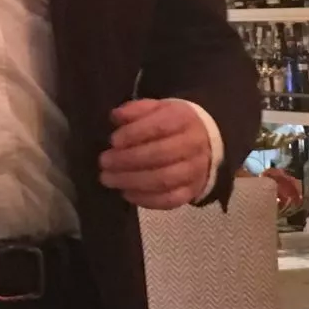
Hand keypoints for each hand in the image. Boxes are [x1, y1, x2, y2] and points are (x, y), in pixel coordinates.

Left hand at [100, 99, 218, 209]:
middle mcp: (194, 145)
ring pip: (164, 179)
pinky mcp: (191, 191)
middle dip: (127, 160)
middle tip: (104, 162)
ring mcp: (195, 171)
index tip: (113, 141)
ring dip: (132, 181)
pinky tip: (126, 192)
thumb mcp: (156, 109)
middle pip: (161, 155)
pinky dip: (145, 199)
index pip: (160, 126)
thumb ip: (136, 110)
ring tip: (109, 179)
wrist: (204, 143)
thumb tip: (116, 116)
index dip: (134, 134)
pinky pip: (169, 200)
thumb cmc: (171, 125)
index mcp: (184, 119)